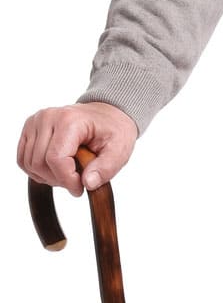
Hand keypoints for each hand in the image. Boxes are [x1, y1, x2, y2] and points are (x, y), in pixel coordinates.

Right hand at [16, 102, 138, 196]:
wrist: (106, 114)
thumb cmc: (112, 130)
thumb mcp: (120, 150)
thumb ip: (105, 168)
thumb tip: (88, 183)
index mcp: (70, 120)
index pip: (56, 158)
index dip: (67, 180)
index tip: (80, 188)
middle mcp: (48, 117)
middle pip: (39, 163)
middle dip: (59, 179)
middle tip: (77, 180)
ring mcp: (35, 122)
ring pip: (29, 164)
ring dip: (48, 176)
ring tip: (69, 172)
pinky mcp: (29, 129)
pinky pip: (23, 159)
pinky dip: (37, 171)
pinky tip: (56, 169)